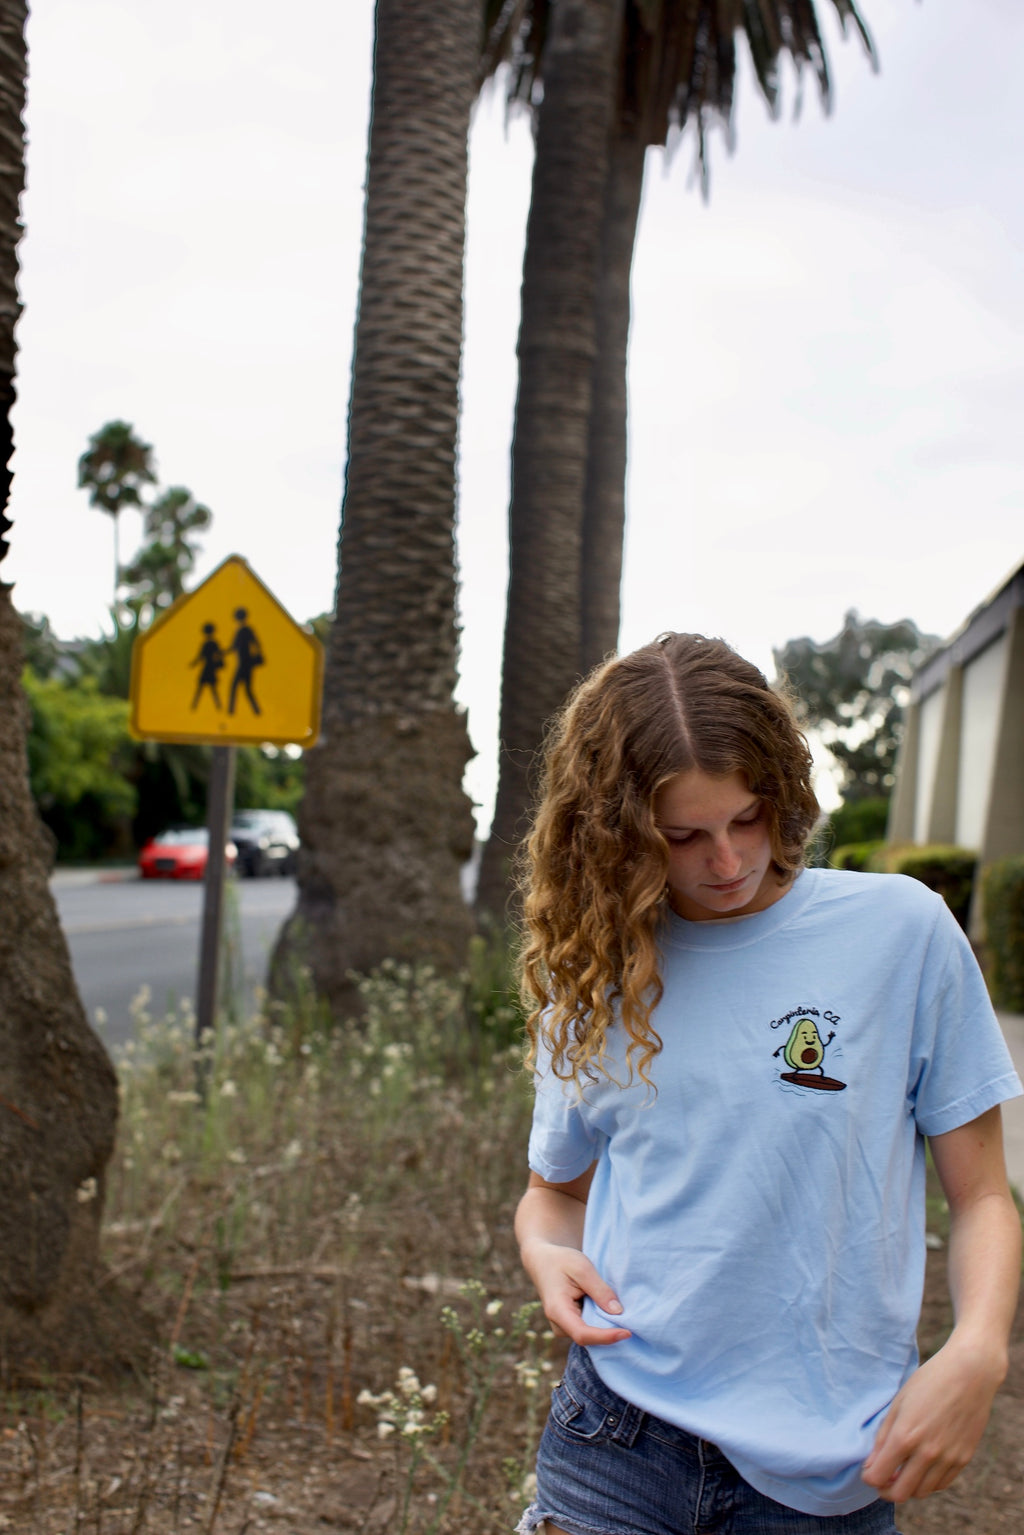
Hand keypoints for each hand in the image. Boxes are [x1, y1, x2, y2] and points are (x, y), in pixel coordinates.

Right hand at [521, 1238, 630, 1346]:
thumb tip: (618, 1312)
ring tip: (623, 1315)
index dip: (605, 1337)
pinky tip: (611, 1312)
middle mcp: (558, 1324)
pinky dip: (601, 1323)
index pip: (583, 1334)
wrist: (543, 1260)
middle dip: (609, 1333)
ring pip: (589, 1335)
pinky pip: (588, 1329)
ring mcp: (563, 1326)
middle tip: (633, 1322)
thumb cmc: (561, 1261)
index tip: (627, 1332)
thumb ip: (600, 1290)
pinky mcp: (569, 1324)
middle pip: (588, 1338)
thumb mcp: (582, 1268)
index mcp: (557, 1310)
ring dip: (606, 1327)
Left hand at [862, 1335, 1006, 1501]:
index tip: (868, 1471)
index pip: (879, 1476)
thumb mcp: (898, 1403)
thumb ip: (883, 1437)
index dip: (869, 1477)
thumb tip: (871, 1465)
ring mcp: (947, 1458)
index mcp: (905, 1436)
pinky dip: (928, 1482)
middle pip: (900, 1493)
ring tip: (902, 1471)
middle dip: (886, 1490)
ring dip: (908, 1486)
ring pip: (922, 1492)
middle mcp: (927, 1453)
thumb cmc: (929, 1381)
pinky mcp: (963, 1459)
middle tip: (883, 1478)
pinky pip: (941, 1484)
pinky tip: (922, 1467)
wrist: (969, 1373)